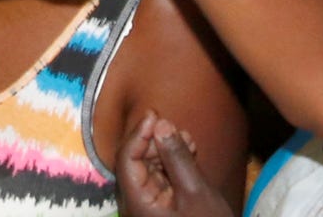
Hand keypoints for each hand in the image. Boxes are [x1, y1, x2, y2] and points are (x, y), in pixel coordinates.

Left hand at [118, 113, 233, 216]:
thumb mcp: (196, 191)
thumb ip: (177, 157)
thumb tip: (162, 125)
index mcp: (137, 204)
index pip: (126, 160)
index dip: (139, 134)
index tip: (156, 115)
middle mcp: (135, 206)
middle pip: (134, 163)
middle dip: (154, 141)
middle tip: (176, 127)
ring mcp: (146, 209)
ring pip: (148, 170)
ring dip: (165, 151)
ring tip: (187, 140)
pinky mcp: (159, 209)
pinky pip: (159, 181)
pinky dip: (171, 165)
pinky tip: (188, 153)